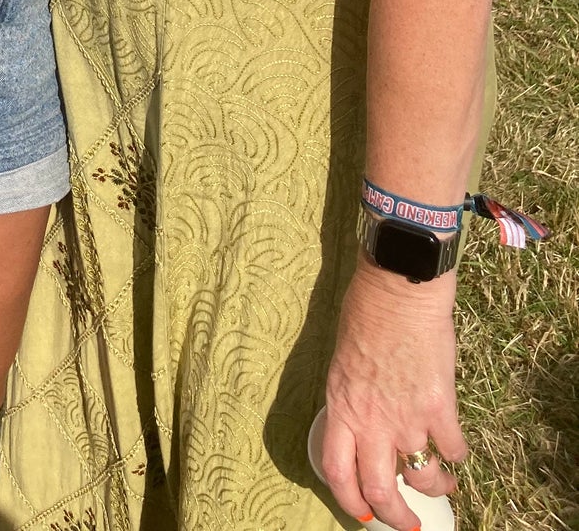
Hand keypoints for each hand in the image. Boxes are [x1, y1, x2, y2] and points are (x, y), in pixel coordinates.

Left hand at [318, 262, 463, 530]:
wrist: (399, 288)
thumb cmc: (366, 312)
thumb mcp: (343, 362)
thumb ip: (353, 399)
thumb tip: (364, 423)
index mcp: (341, 406)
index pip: (338, 472)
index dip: (351, 501)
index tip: (363, 514)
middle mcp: (372, 420)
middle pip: (381, 490)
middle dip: (396, 517)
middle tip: (409, 524)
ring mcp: (407, 417)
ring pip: (423, 477)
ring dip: (435, 486)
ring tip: (442, 483)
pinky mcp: (440, 408)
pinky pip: (453, 449)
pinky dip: (456, 455)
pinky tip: (455, 448)